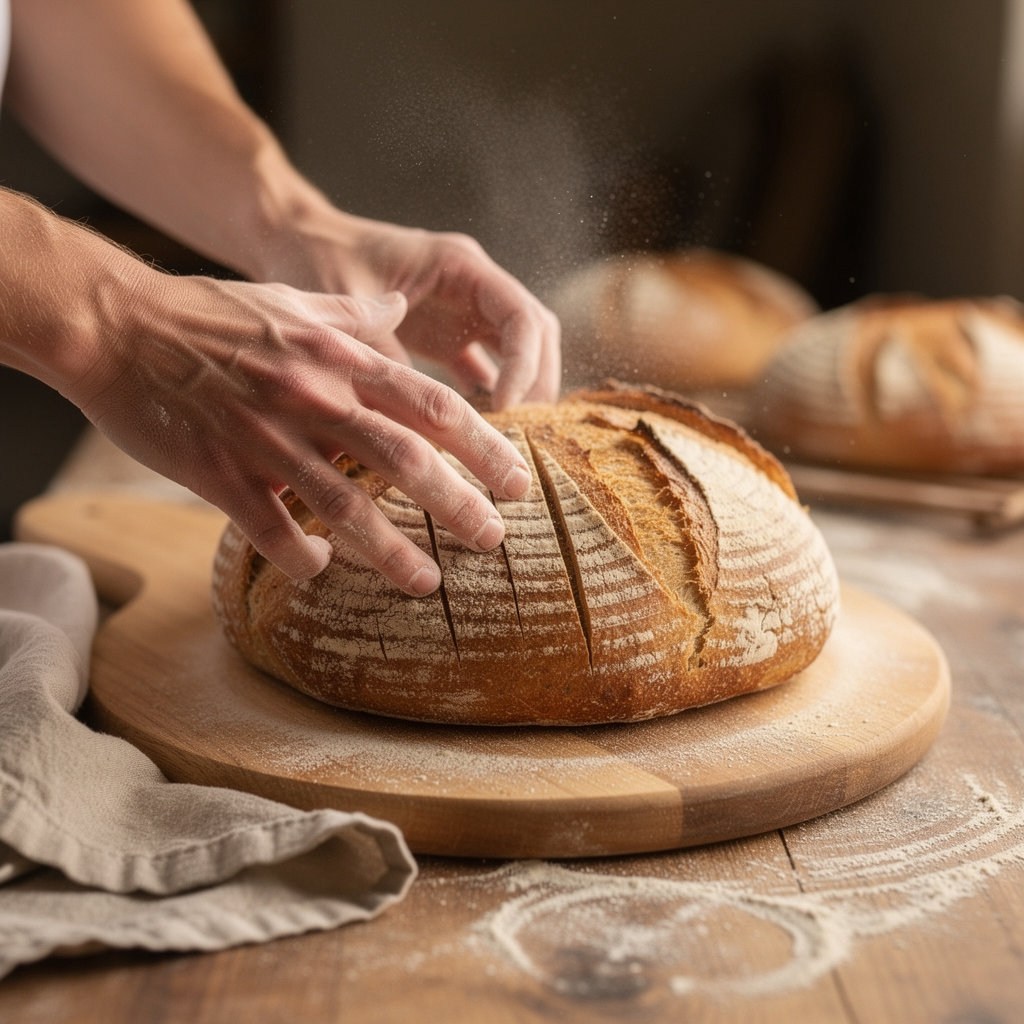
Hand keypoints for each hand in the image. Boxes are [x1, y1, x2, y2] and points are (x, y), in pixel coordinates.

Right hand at [73, 269, 533, 594]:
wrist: (114, 323)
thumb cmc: (207, 313)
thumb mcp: (293, 301)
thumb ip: (354, 314)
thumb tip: (399, 307)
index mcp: (340, 360)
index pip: (433, 405)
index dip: (484, 444)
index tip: (517, 477)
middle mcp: (316, 400)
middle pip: (407, 458)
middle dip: (459, 503)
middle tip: (494, 539)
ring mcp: (267, 439)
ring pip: (347, 504)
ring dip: (392, 551)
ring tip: (428, 584)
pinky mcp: (219, 473)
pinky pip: (271, 530)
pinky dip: (300, 556)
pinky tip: (318, 572)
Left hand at [255, 207, 561, 409]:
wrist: (290, 241)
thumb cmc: (316, 257)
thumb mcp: (347, 303)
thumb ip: (380, 352)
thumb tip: (402, 417)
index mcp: (458, 265)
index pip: (520, 315)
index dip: (524, 364)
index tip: (506, 409)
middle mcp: (471, 285)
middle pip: (534, 334)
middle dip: (536, 383)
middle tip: (520, 433)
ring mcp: (463, 310)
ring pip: (519, 352)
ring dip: (520, 392)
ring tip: (506, 439)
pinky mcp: (448, 335)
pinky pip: (487, 367)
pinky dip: (491, 398)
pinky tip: (480, 434)